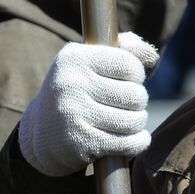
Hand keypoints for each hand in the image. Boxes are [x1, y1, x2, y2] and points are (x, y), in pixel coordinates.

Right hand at [19, 31, 157, 176]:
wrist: (43, 131)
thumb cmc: (77, 91)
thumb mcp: (90, 62)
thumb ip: (124, 50)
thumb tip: (151, 56)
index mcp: (73, 58)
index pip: (130, 65)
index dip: (135, 76)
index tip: (122, 81)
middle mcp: (70, 83)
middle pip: (136, 95)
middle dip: (136, 103)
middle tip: (120, 105)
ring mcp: (73, 113)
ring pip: (135, 121)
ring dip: (135, 124)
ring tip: (121, 122)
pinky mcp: (81, 141)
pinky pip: (130, 143)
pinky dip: (136, 143)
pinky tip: (126, 139)